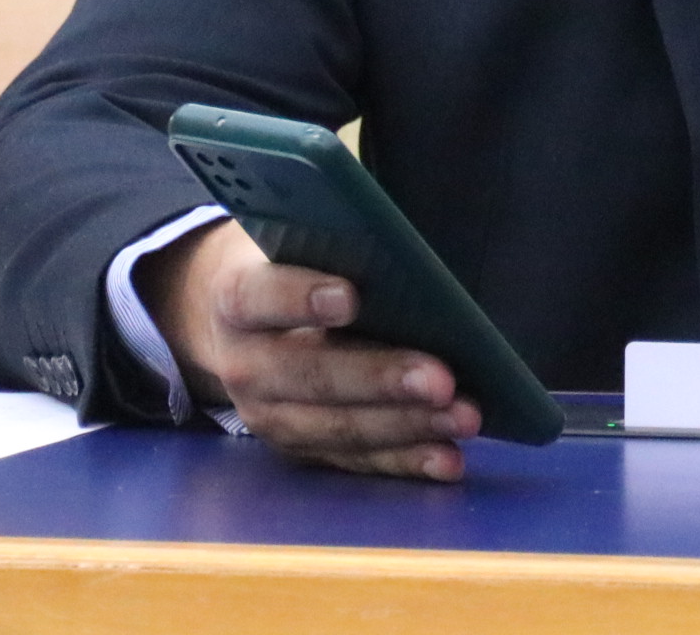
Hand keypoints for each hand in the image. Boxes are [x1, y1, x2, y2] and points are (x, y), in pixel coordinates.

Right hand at [139, 219, 479, 480]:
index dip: (299, 298)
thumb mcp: (299, 238)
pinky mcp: (299, 447)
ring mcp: (268, 415)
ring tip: (465, 416)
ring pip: (335, 426)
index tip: (350, 297)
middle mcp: (243, 365)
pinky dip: (405, 461)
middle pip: (308, 376)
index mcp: (235, 300)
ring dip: (405, 425)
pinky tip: (448, 458)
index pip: (257, 298)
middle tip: (441, 378)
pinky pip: (354, 459)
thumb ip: (339, 240)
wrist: (245, 324)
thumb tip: (408, 245)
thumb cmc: (295, 263)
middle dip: (379, 379)